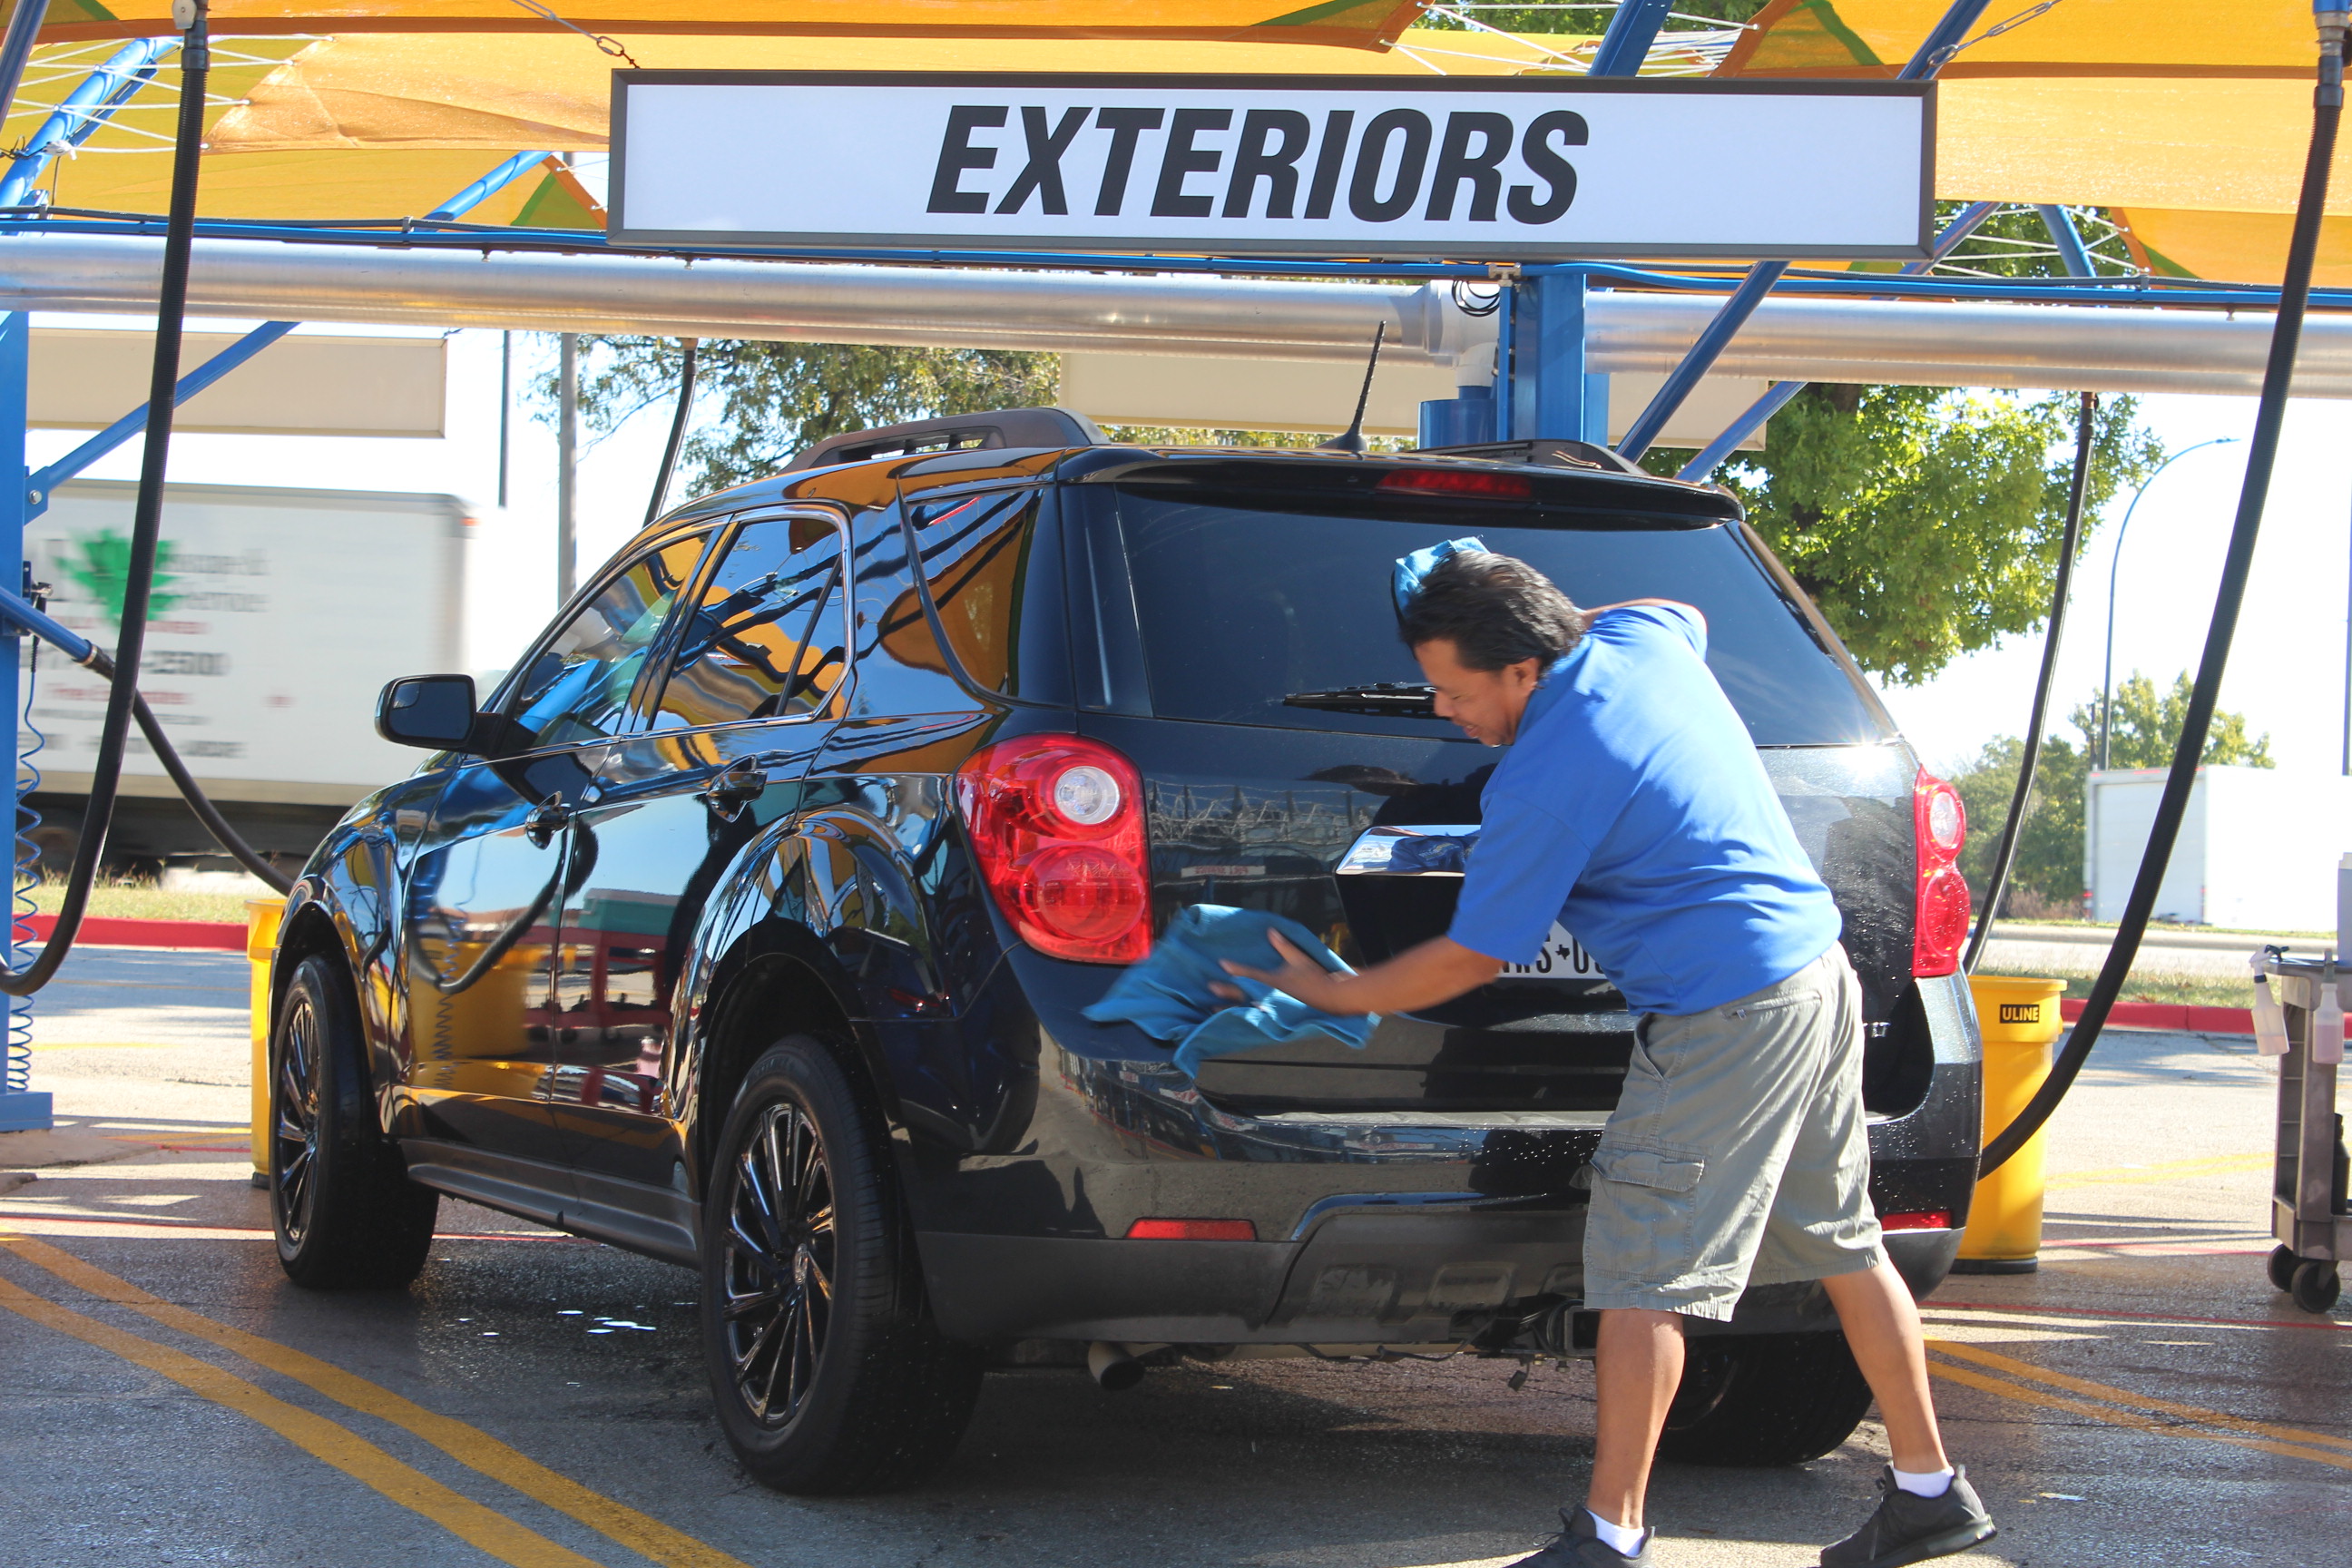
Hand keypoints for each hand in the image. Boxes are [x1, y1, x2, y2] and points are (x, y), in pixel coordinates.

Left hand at [1213, 930, 1344, 1010]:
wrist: (1330, 999)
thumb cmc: (1314, 978)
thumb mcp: (1299, 958)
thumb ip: (1283, 946)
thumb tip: (1271, 931)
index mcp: (1273, 982)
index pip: (1250, 974)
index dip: (1236, 969)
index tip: (1223, 964)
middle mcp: (1269, 996)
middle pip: (1243, 993)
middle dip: (1226, 990)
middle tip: (1211, 987)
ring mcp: (1271, 1009)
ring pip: (1245, 1010)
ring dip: (1229, 1008)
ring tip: (1213, 1008)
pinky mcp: (1275, 1018)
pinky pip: (1253, 1018)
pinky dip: (1241, 1018)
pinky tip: (1232, 1019)